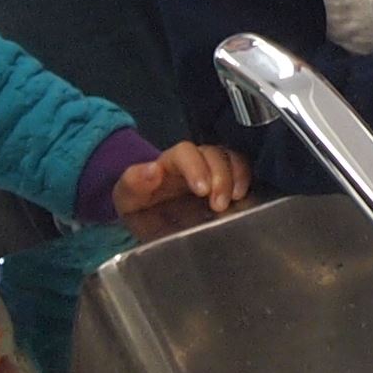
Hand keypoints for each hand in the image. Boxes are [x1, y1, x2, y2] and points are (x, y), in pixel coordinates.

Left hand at [113, 139, 250, 236]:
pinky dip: (245, 180)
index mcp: (169, 163)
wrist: (148, 219)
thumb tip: (152, 170)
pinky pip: (241, 171)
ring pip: (230, 159)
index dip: (197, 167)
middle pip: (213, 154)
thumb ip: (133, 183)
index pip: (185, 153)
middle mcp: (193, 162)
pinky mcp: (224, 184)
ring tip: (235, 200)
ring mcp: (211, 171)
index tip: (203, 190)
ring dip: (236, 176)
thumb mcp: (127, 197)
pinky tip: (242, 198)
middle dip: (220, 176)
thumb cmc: (140, 206)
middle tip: (219, 204)